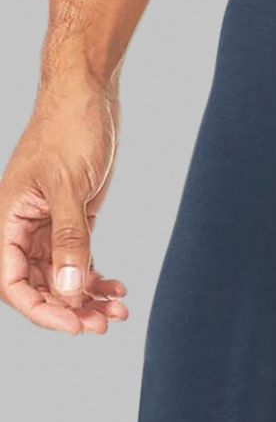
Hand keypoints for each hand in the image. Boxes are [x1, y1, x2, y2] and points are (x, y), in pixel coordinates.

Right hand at [0, 75, 127, 333]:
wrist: (87, 97)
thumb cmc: (69, 130)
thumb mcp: (70, 186)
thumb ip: (70, 238)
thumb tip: (71, 289)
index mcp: (6, 219)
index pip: (10, 282)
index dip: (40, 309)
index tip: (74, 324)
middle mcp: (21, 227)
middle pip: (37, 285)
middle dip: (69, 308)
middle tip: (103, 324)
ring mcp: (47, 224)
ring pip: (61, 275)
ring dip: (86, 297)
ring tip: (117, 312)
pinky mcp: (71, 219)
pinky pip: (78, 259)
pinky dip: (96, 276)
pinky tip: (118, 288)